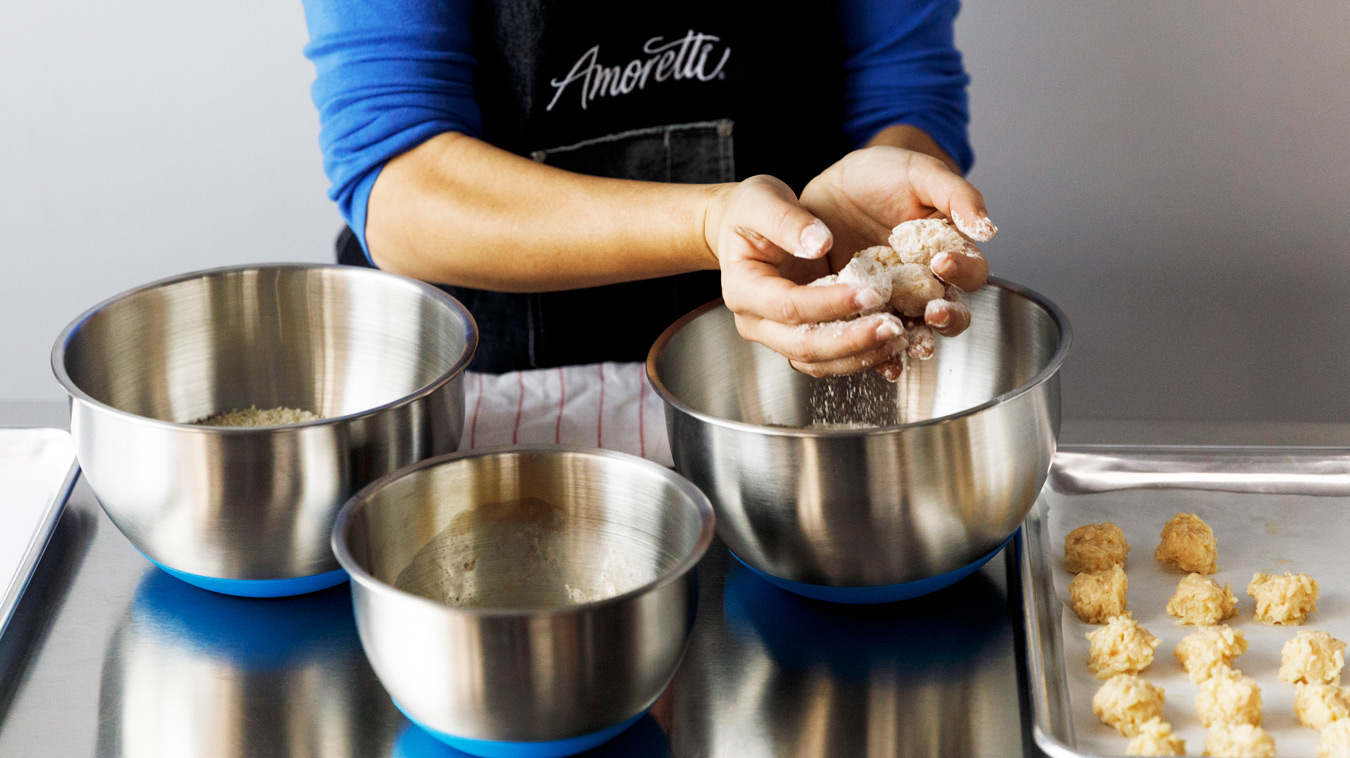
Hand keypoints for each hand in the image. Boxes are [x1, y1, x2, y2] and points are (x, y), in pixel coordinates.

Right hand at [704, 175, 908, 376]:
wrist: (740, 228)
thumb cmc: (748, 211)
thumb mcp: (761, 200)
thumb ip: (787, 220)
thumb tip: (818, 243)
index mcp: (744, 289)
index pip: (789, 306)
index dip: (831, 303)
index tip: (871, 292)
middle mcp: (755, 322)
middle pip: (804, 346)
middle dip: (852, 341)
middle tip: (894, 327)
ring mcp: (775, 336)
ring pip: (817, 362)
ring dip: (860, 355)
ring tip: (899, 338)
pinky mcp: (796, 339)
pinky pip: (828, 360)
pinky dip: (859, 356)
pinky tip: (889, 343)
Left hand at [801, 146, 996, 338]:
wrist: (836, 184)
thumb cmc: (885, 174)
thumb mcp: (921, 173)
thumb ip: (958, 196)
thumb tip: (988, 228)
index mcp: (950, 251)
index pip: (973, 271)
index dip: (964, 271)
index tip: (942, 261)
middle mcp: (927, 282)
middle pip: (951, 312)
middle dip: (946, 318)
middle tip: (933, 312)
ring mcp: (895, 299)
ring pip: (913, 330)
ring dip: (914, 342)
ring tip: (906, 344)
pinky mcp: (862, 309)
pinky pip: (873, 336)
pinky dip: (875, 352)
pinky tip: (871, 357)